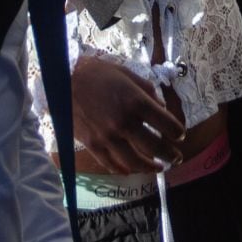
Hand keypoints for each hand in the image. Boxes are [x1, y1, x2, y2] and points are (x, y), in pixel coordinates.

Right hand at [71, 56, 185, 171]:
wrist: (62, 79)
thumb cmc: (96, 73)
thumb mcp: (127, 74)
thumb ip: (146, 91)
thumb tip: (160, 108)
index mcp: (136, 102)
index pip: (167, 124)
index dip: (177, 132)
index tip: (179, 135)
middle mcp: (124, 122)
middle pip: (156, 147)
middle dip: (171, 154)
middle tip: (176, 157)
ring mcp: (108, 137)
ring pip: (135, 161)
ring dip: (151, 167)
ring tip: (159, 167)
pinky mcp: (93, 144)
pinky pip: (112, 163)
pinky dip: (124, 169)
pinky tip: (132, 169)